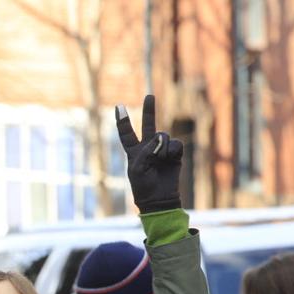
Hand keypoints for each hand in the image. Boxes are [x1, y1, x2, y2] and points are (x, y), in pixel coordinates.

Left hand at [116, 95, 183, 213]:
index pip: (126, 133)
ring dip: (161, 147)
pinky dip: (172, 150)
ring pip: (163, 135)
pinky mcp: (175, 154)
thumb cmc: (144, 185)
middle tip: (149, 96)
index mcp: (134, 151)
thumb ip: (146, 151)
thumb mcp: (137, 168)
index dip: (123, 120)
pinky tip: (170, 160)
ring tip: (159, 160)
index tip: (119, 106)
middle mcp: (148, 147)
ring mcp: (162, 149)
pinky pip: (175, 143)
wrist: (159, 198)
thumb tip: (161, 139)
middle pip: (148, 125)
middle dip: (149, 110)